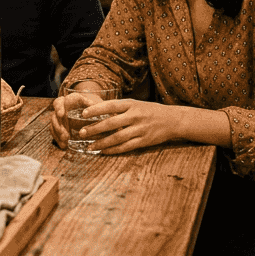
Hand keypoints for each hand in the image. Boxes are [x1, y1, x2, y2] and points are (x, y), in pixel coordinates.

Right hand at [50, 82, 103, 146]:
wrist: (92, 109)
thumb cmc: (98, 107)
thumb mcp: (103, 108)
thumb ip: (107, 113)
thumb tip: (116, 121)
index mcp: (78, 98)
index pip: (70, 99)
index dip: (64, 106)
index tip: (63, 114)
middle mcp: (67, 103)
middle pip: (57, 106)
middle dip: (58, 119)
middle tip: (64, 131)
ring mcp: (62, 113)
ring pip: (54, 119)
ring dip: (58, 130)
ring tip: (65, 139)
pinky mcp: (60, 123)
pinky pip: (54, 129)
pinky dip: (57, 137)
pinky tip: (63, 145)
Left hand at [68, 99, 185, 154]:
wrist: (172, 120)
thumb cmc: (150, 111)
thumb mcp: (136, 104)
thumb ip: (120, 109)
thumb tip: (98, 112)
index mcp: (132, 104)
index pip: (110, 106)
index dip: (96, 109)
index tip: (83, 114)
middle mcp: (135, 116)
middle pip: (111, 123)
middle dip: (94, 129)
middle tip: (81, 133)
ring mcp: (140, 129)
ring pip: (117, 137)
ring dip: (101, 142)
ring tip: (90, 146)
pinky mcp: (144, 141)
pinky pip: (126, 147)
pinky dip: (113, 150)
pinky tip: (103, 151)